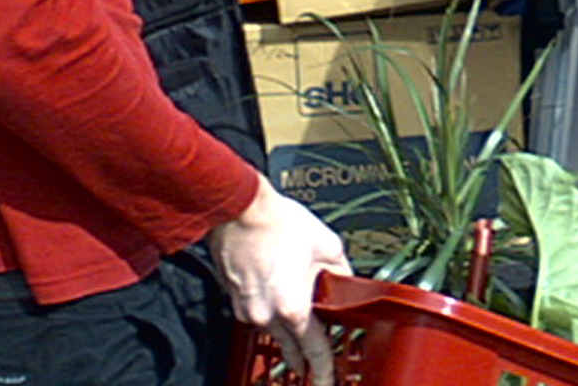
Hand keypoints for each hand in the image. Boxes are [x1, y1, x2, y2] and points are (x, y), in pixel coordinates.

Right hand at [209, 177, 352, 384]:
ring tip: (301, 324)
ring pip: (272, 329)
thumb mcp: (327, 246)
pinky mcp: (232, 297)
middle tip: (312, 371)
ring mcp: (245, 308)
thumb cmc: (280, 223)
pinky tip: (278, 297)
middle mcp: (265, 315)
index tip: (327, 380)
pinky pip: (256, 313)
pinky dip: (269, 312)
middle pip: (290, 347)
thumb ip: (341, 272)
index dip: (323, 368)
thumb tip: (345, 282)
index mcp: (292, 307)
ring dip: (286, 330)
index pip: (313, 349)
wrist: (240, 208)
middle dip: (302, 360)